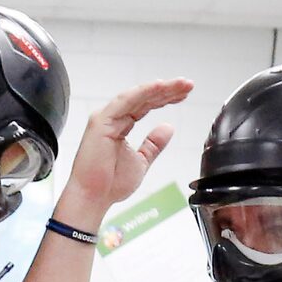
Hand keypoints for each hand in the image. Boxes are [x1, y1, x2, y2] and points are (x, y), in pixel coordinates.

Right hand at [58, 77, 191, 221]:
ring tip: (181, 84)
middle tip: (187, 85)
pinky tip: (161, 86)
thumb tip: (167, 128)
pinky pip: (126, 101)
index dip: (165, 98)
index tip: (184, 95)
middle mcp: (113, 118)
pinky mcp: (102, 121)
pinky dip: (144, 92)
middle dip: (168, 90)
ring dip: (160, 88)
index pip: (145, 106)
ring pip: (137, 96)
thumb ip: (153, 144)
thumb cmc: (110, 184)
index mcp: (120, 125)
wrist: (94, 197)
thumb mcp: (141, 161)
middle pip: (144, 98)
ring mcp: (106, 117)